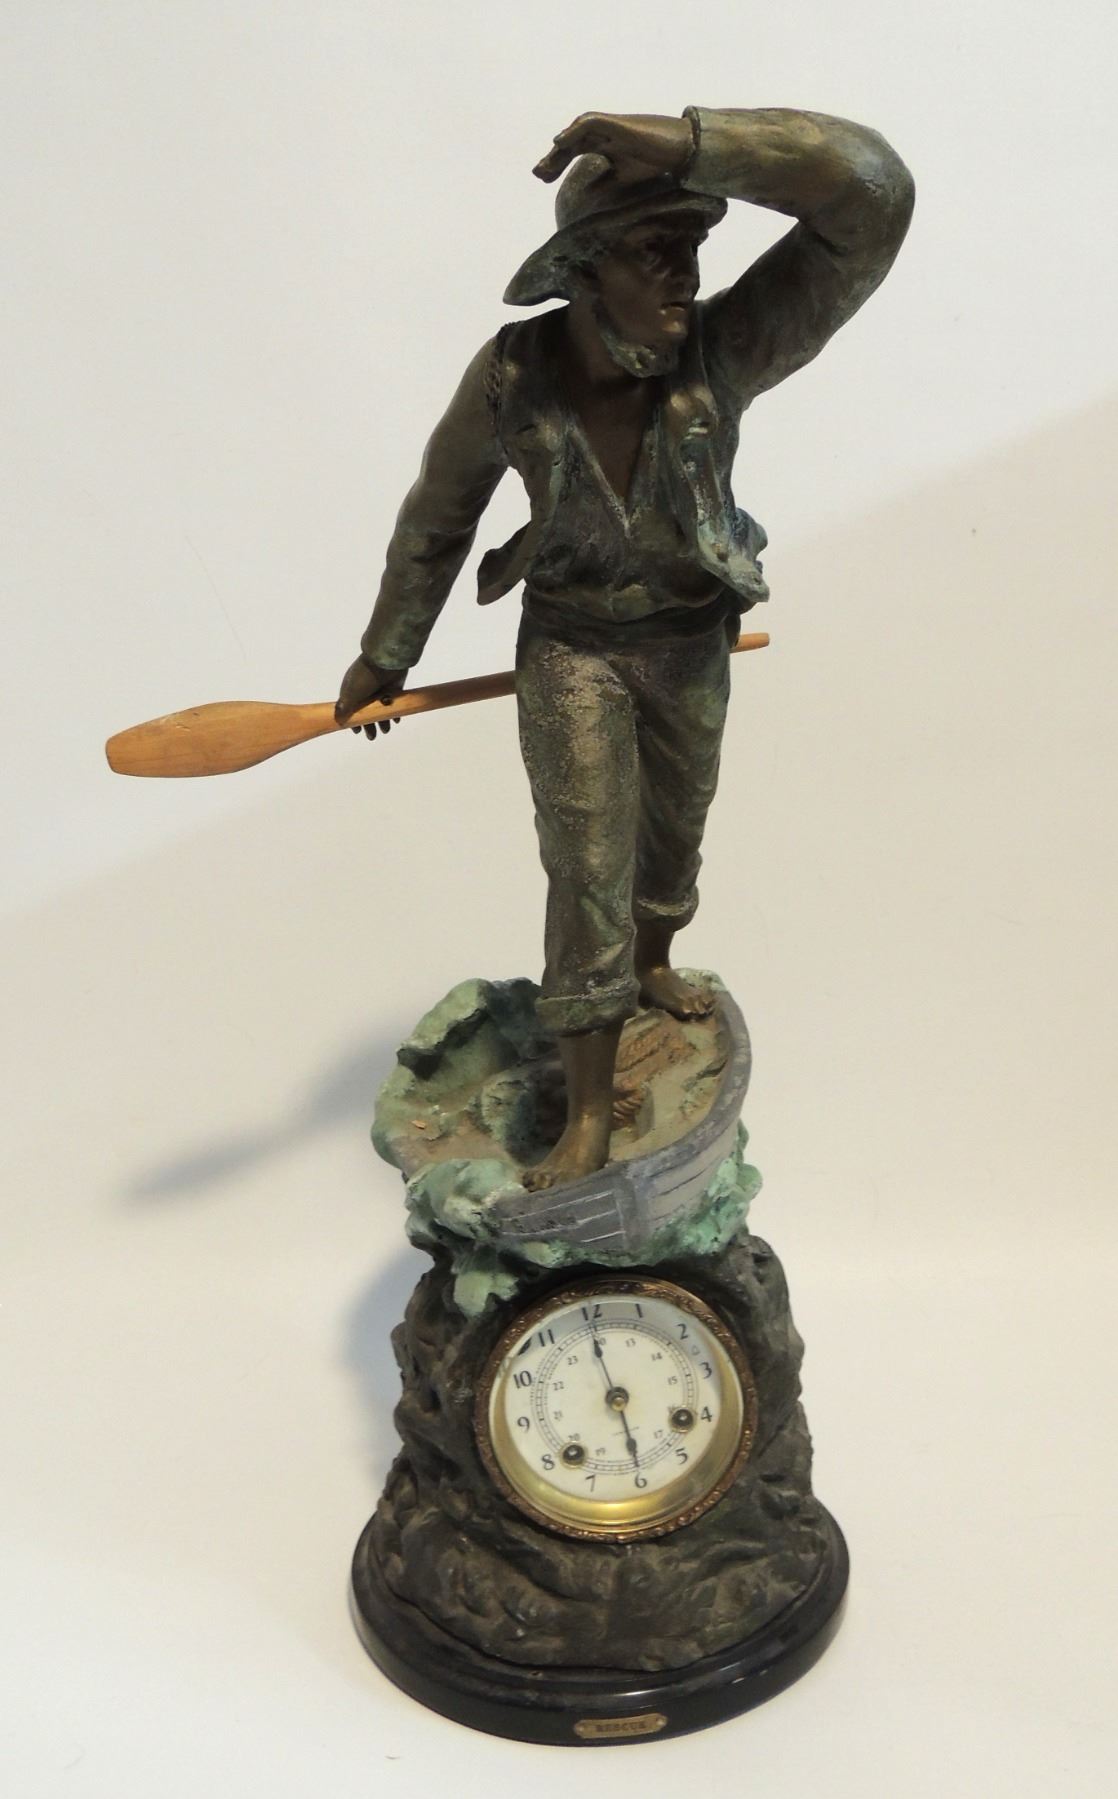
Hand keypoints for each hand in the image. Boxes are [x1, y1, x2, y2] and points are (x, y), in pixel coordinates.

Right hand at [334, 656, 406, 738]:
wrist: (385, 661)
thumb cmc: (365, 677)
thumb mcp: (351, 693)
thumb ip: (345, 707)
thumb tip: (337, 719)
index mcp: (352, 691)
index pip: (350, 709)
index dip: (354, 721)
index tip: (357, 731)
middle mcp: (365, 692)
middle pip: (366, 712)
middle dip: (369, 725)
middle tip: (372, 737)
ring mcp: (379, 690)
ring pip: (380, 710)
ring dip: (383, 721)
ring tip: (385, 730)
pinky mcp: (393, 689)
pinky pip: (393, 704)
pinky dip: (394, 712)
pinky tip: (395, 720)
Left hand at [533, 113, 691, 186]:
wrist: (680, 150)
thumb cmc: (655, 161)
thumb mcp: (623, 178)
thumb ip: (604, 184)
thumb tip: (586, 198)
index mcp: (605, 144)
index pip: (574, 151)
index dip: (557, 163)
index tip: (543, 180)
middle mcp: (605, 133)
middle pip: (572, 142)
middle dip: (554, 158)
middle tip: (539, 174)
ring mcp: (611, 127)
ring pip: (578, 130)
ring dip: (561, 146)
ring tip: (547, 163)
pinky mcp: (618, 124)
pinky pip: (591, 123)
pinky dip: (574, 132)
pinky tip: (561, 143)